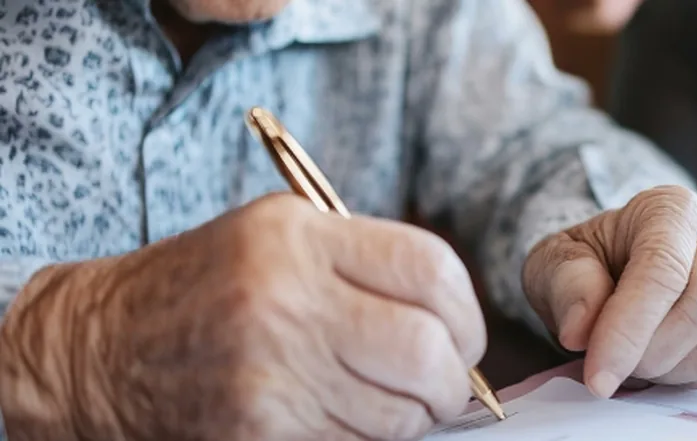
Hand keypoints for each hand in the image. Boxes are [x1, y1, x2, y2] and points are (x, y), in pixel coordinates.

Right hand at [0, 194, 485, 440]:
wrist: (99, 350)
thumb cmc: (205, 287)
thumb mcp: (279, 236)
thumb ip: (366, 263)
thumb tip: (455, 320)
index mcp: (297, 238)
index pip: (430, 270)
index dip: (467, 310)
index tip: (463, 333)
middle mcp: (284, 300)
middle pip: (426, 349)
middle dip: (453, 378)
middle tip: (445, 382)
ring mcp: (269, 372)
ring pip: (399, 412)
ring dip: (416, 416)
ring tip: (396, 401)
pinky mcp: (259, 431)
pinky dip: (372, 439)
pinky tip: (349, 418)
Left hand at [523, 186, 696, 397]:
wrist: (619, 268)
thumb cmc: (590, 264)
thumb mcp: (556, 261)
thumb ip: (565, 285)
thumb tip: (579, 331)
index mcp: (670, 209)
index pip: (662, 269)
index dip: (629, 329)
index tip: (599, 377)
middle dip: (656, 350)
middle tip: (616, 365)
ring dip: (683, 366)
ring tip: (641, 363)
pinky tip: (669, 365)